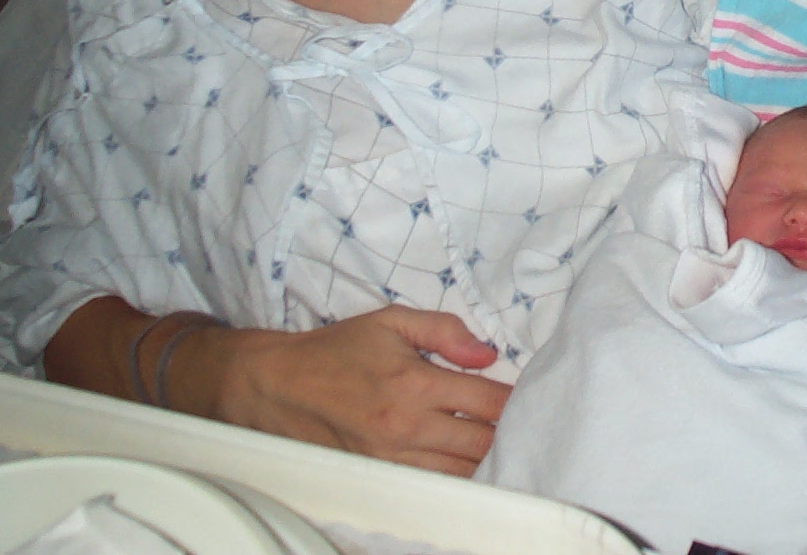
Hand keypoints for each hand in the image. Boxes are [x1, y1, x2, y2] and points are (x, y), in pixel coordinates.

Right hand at [192, 306, 511, 475]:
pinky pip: (432, 486)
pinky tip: (466, 463)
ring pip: (462, 472)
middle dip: (508, 432)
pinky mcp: (380, 476)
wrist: (277, 385)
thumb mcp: (391, 321)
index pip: (488, 402)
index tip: (530, 394)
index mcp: (415, 383)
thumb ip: (444, 330)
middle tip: (523, 421)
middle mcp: (407, 427)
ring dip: (487, 459)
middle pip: (483, 444)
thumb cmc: (337, 349)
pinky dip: (456, 476)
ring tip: (501, 443)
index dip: (516, 400)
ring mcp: (393, 459)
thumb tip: (488, 353)